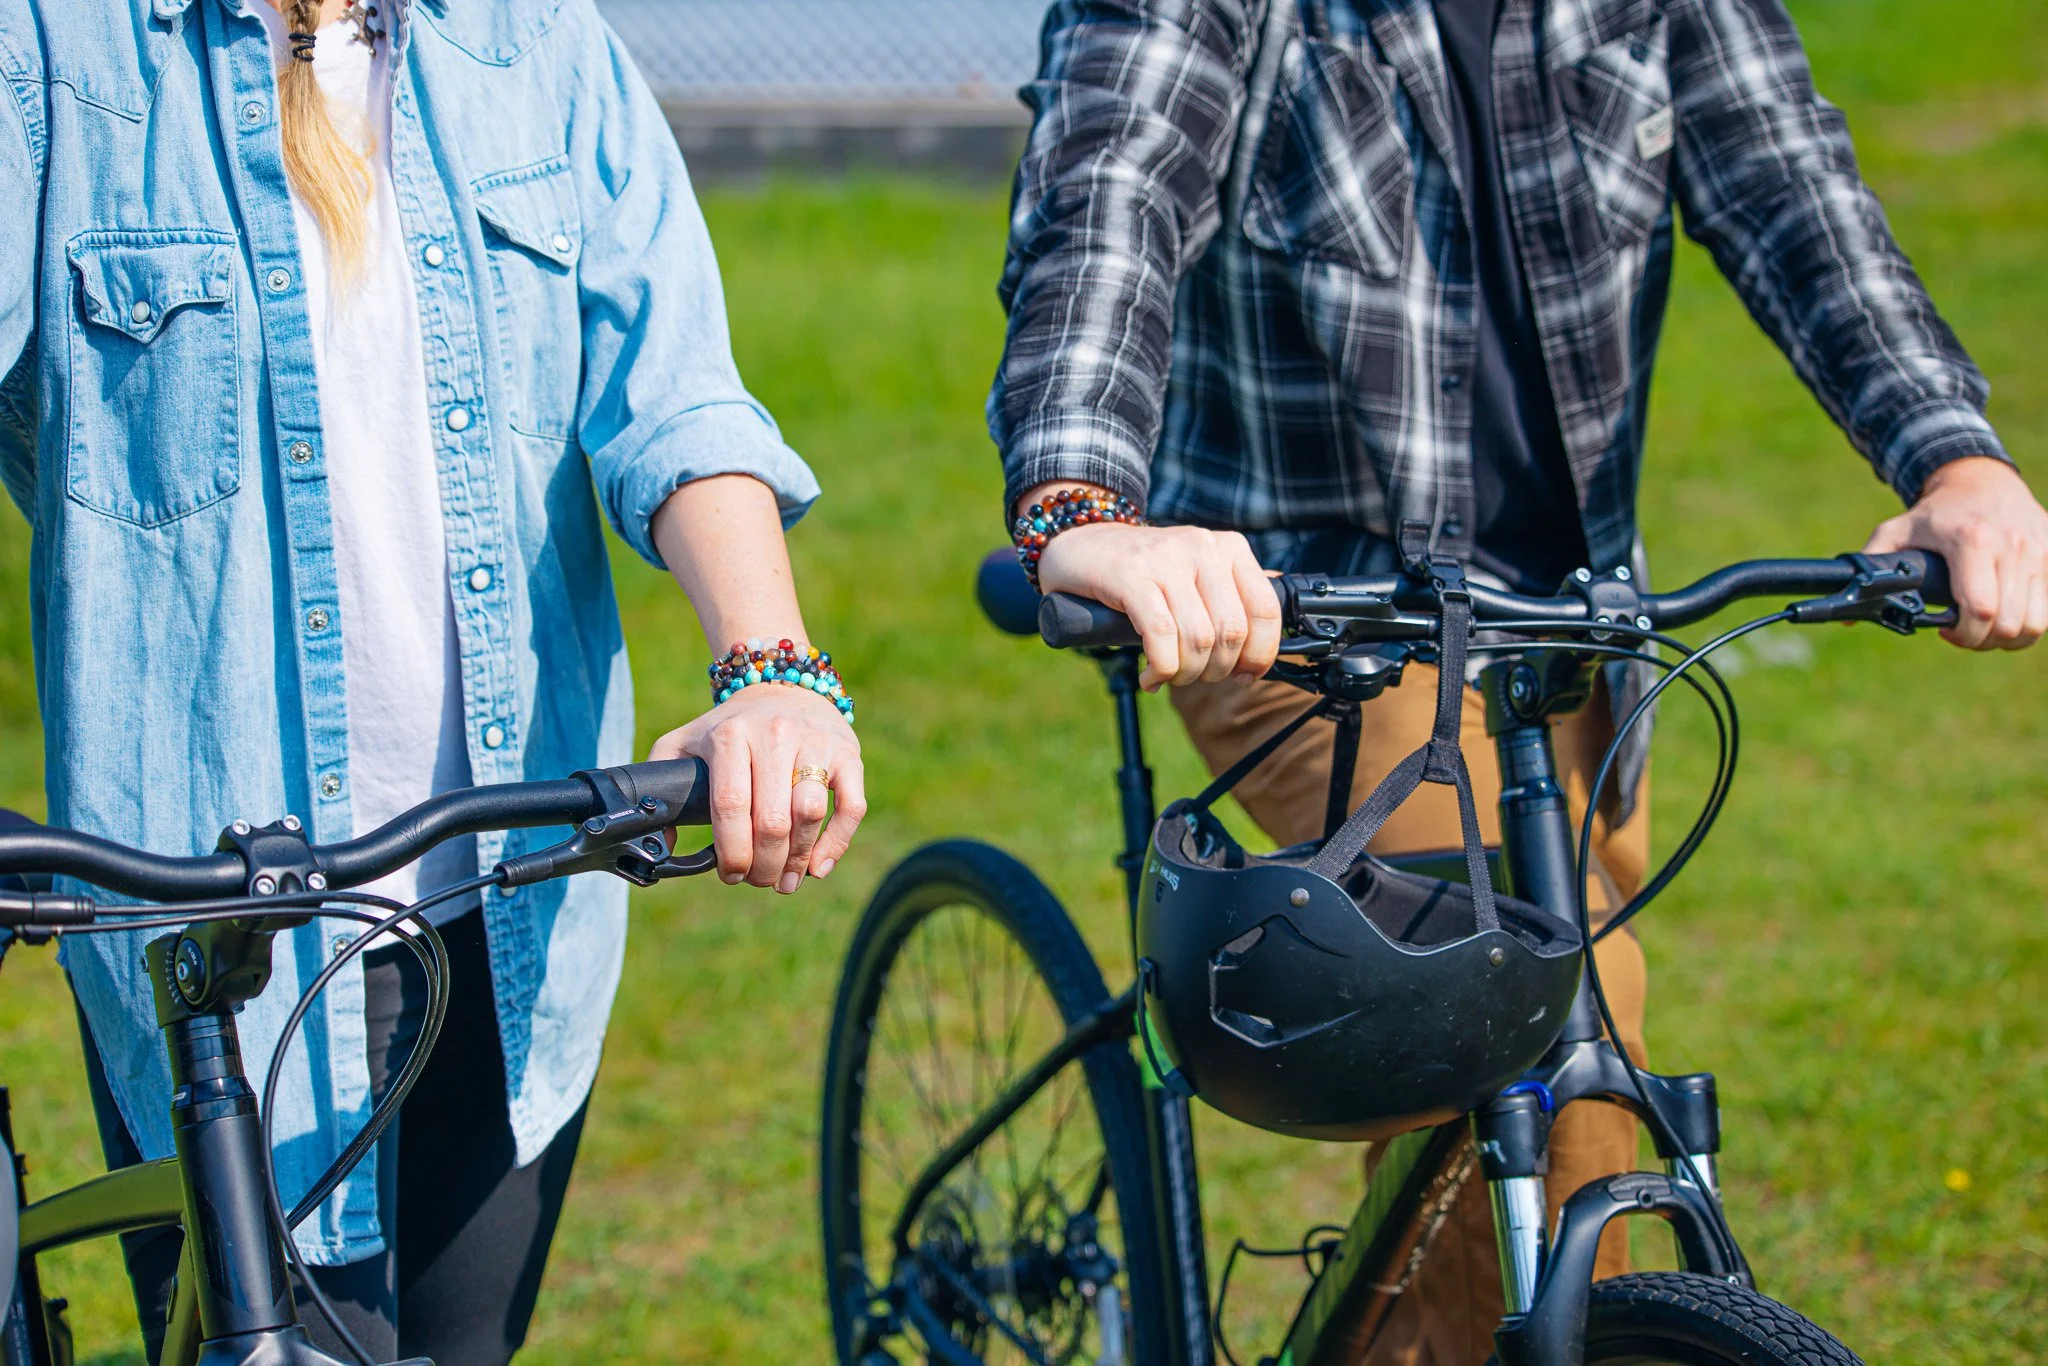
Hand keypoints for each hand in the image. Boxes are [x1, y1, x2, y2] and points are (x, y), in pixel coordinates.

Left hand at [650, 685, 865, 892]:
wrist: (781, 688)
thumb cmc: (728, 728)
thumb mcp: (683, 742)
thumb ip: (659, 782)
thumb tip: (661, 843)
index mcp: (730, 734)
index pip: (730, 804)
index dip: (731, 850)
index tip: (730, 874)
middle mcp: (774, 734)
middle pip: (772, 818)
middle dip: (763, 864)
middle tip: (757, 881)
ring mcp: (815, 742)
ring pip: (810, 814)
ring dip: (798, 860)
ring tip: (785, 881)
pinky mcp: (847, 753)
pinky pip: (852, 807)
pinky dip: (837, 844)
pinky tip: (818, 867)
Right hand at [1031, 504, 1282, 690]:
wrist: (1080, 541)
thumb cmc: (1144, 569)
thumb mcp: (1197, 572)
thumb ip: (1235, 595)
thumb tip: (1274, 631)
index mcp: (1229, 548)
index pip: (1266, 610)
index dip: (1261, 654)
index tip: (1246, 676)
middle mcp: (1203, 548)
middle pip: (1231, 632)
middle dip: (1216, 670)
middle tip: (1196, 677)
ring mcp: (1167, 559)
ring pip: (1198, 639)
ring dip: (1186, 674)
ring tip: (1170, 675)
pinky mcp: (1131, 576)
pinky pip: (1161, 636)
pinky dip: (1161, 669)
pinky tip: (1151, 677)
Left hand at [1863, 456, 2047, 649]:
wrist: (1981, 478)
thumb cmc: (1934, 512)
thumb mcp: (1895, 531)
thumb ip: (1870, 568)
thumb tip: (1846, 615)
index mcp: (1971, 540)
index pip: (1980, 608)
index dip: (1965, 634)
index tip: (1945, 632)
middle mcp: (2011, 544)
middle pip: (2010, 623)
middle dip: (1984, 641)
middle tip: (1963, 634)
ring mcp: (2038, 550)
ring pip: (2037, 621)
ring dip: (2010, 637)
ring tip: (1984, 627)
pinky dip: (2029, 620)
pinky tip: (2005, 612)